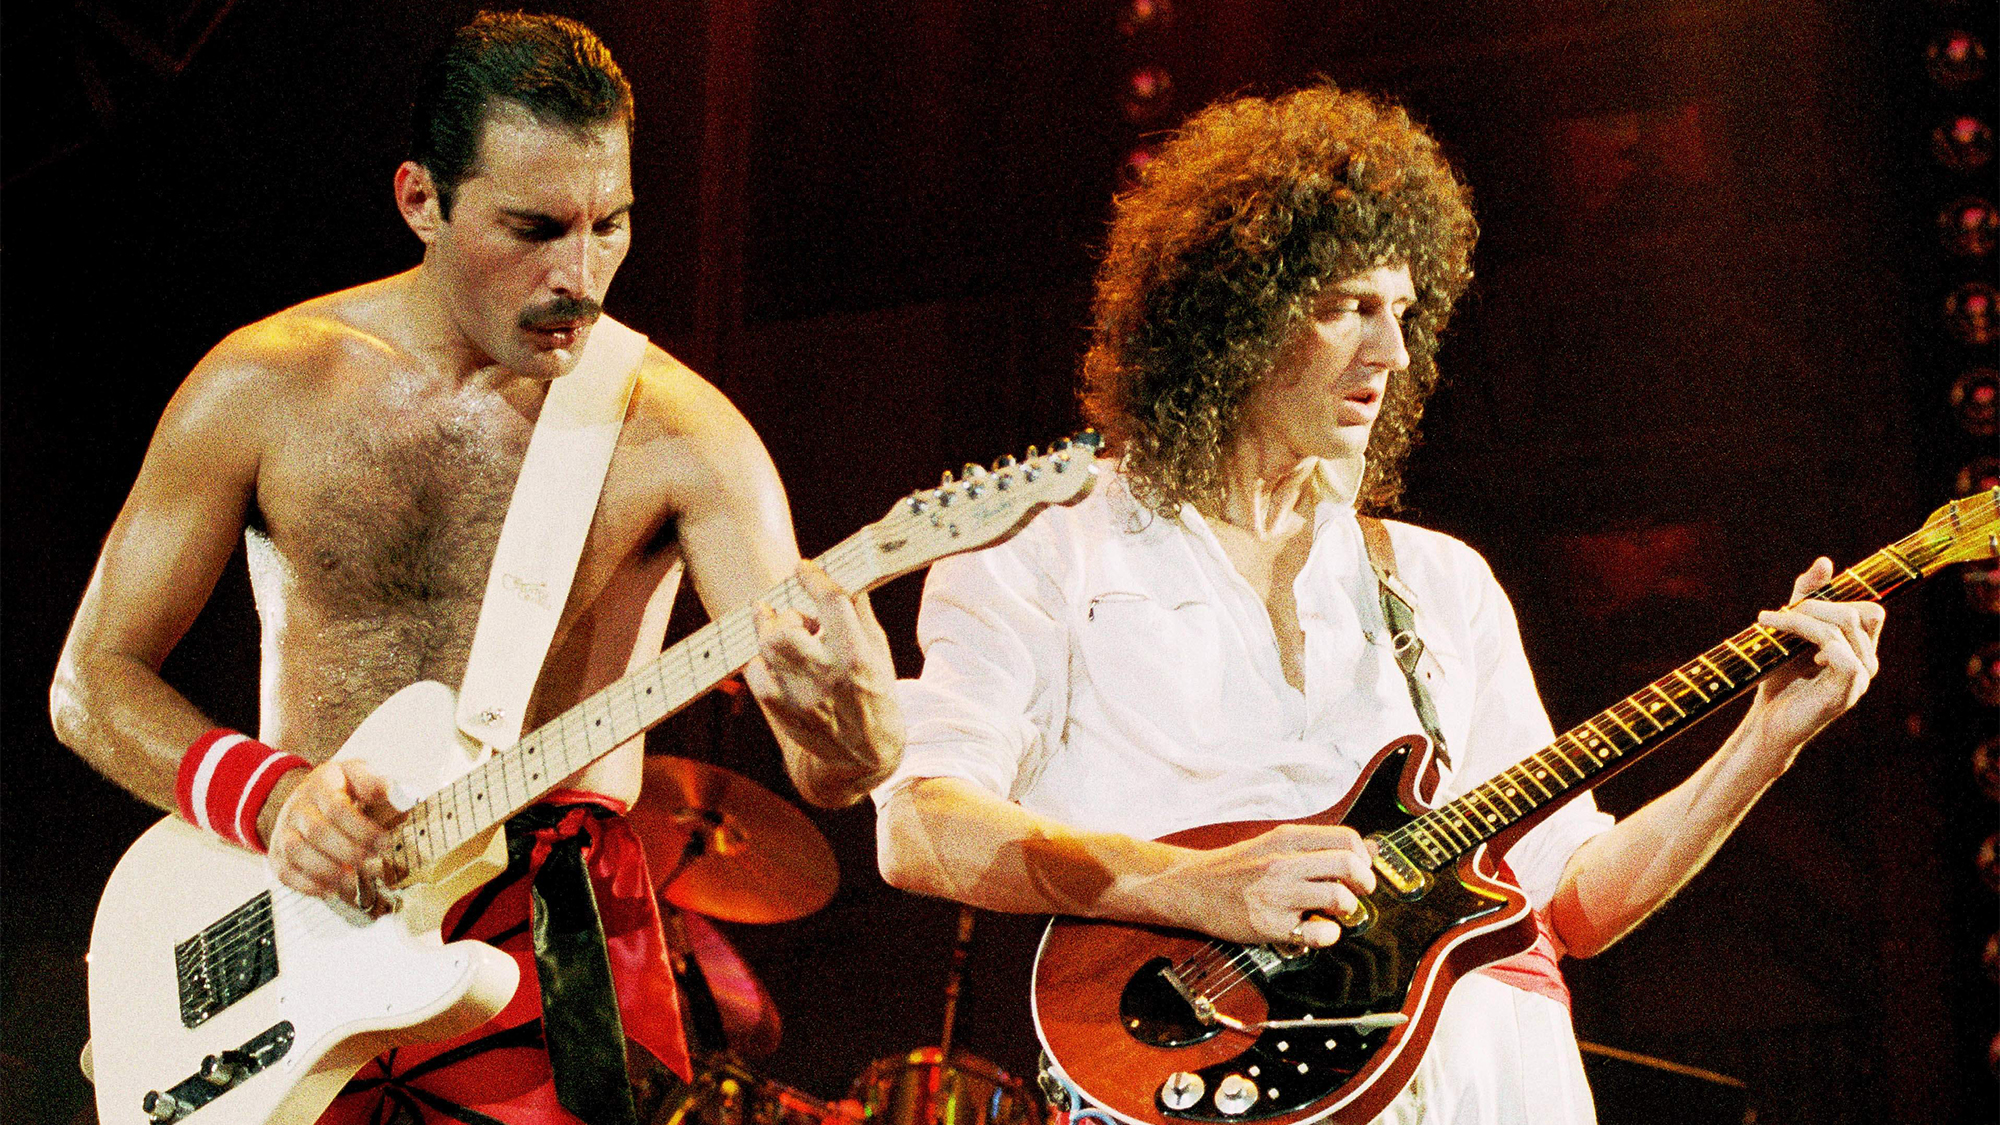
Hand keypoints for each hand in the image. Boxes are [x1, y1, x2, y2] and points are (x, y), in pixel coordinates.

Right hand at [263, 759, 401, 900]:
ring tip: (355, 882)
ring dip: (329, 872)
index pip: (337, 807)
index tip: (385, 843)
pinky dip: (309, 885)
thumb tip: (393, 792)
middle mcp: (297, 806)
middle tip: (375, 864)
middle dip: (350, 852)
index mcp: (321, 783)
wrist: (306, 798)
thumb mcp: (358, 775)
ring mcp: (283, 831)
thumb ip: (375, 783)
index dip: (362, 829)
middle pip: (318, 832)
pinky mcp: (276, 854)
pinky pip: (286, 872)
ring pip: (298, 853)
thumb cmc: (341, 789)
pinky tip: (332, 890)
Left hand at [743, 560, 905, 803]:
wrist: (867, 754)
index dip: (814, 579)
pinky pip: (755, 673)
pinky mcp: (783, 713)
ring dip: (773, 633)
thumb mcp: (880, 653)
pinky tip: (775, 662)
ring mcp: (802, 698)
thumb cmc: (877, 696)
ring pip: (767, 648)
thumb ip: (860, 614)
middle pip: (787, 628)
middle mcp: (829, 678)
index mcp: (859, 658)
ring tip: (787, 636)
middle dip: (790, 616)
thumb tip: (843, 576)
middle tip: (802, 622)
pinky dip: (762, 660)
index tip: (803, 567)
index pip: (832, 604)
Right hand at [1161, 824, 1377, 947]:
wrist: (1192, 887)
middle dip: (1365, 882)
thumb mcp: (1274, 844)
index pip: (1346, 839)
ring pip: (1339, 899)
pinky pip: (1319, 933)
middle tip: (1360, 892)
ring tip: (1335, 911)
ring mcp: (1277, 894)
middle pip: (1348, 866)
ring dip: (1347, 909)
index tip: (1362, 869)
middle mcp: (1283, 863)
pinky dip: (1329, 935)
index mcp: (1287, 839)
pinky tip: (1320, 931)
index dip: (1364, 857)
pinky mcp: (1270, 925)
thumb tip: (1370, 849)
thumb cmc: (1235, 867)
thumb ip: (1317, 845)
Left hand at [1750, 557, 1885, 754]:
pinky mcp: (1846, 692)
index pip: (1868, 610)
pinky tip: (1797, 654)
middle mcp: (1868, 662)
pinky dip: (1811, 640)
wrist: (1767, 722)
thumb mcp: (1789, 631)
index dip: (1835, 598)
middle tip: (1772, 616)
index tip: (1794, 603)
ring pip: (1842, 627)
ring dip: (1799, 620)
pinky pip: (1839, 652)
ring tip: (1768, 624)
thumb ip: (1805, 598)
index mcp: (1860, 648)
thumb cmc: (1779, 678)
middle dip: (1812, 606)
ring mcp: (1861, 678)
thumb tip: (1826, 562)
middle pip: (1855, 612)